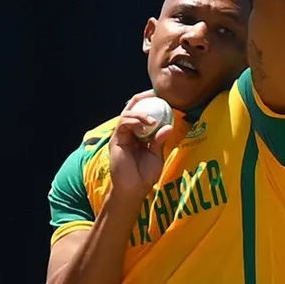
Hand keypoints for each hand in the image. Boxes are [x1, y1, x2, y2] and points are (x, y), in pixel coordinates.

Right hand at [107, 91, 179, 206]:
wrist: (134, 189)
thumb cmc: (145, 176)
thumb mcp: (157, 155)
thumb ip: (160, 140)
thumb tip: (168, 126)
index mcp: (139, 135)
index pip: (143, 113)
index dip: (151, 103)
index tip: (163, 97)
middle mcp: (129, 133)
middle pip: (133, 108)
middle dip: (143, 98)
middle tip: (155, 94)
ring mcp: (121, 135)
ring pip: (128, 114)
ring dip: (141, 113)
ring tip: (153, 120)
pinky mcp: (116, 140)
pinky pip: (123, 123)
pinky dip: (134, 121)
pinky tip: (145, 125)